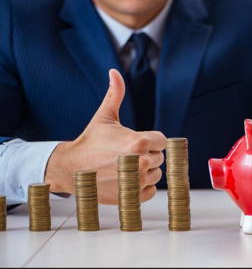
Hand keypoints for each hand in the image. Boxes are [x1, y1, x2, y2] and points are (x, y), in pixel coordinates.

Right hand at [45, 69, 165, 203]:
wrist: (71, 168)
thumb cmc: (90, 142)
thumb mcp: (104, 117)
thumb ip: (115, 94)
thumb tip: (114, 72)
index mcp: (140, 141)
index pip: (162, 140)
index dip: (150, 140)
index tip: (135, 141)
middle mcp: (142, 162)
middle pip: (160, 157)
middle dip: (147, 154)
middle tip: (126, 154)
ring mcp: (137, 181)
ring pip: (156, 174)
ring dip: (145, 171)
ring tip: (125, 166)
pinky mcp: (132, 197)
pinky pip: (150, 191)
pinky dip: (141, 187)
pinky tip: (126, 179)